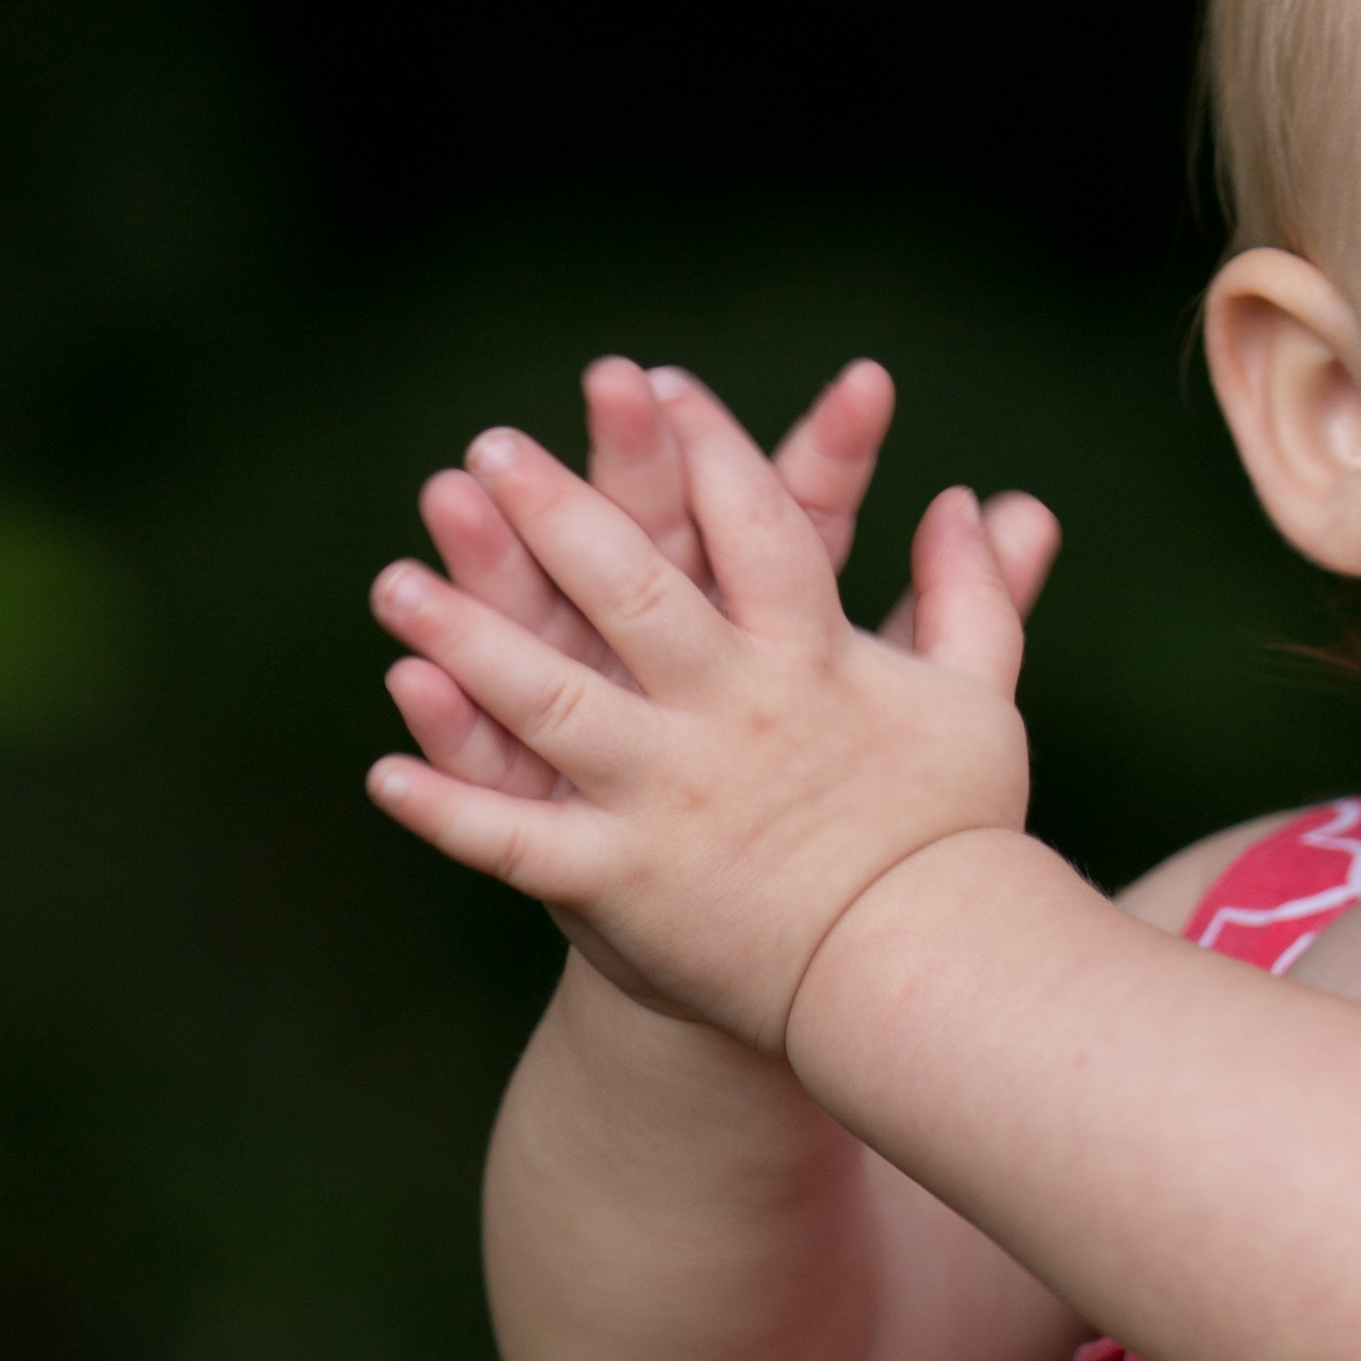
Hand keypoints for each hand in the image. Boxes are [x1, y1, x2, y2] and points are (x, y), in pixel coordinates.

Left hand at [367, 376, 1057, 1043]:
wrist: (923, 978)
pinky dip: (448, 808)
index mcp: (811, 660)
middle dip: (555, 511)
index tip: (653, 383)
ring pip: (547, 702)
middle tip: (489, 449)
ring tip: (394, 584)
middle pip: (630, 590)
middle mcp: (729, 715)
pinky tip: (382, 769)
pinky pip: (516, 842)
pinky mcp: (621, 882)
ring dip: (466, 639)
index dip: (704, 448)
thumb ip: (976, 596)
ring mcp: (665, 799)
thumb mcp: (977, 702)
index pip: (753, 525)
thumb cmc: (952, 836)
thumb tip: (978, 505)